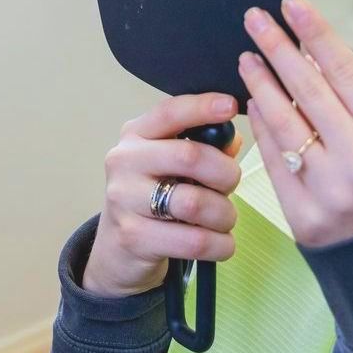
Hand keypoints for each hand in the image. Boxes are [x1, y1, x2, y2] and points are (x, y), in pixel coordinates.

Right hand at [82, 92, 244, 297]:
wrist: (119, 247)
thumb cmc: (156, 197)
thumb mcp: (174, 166)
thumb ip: (205, 148)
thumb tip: (233, 138)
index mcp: (136, 135)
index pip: (169, 112)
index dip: (202, 107)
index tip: (231, 105)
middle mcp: (124, 162)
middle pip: (190, 157)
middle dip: (225, 173)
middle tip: (232, 185)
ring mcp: (124, 200)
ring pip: (194, 203)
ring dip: (224, 214)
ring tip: (225, 220)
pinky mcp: (133, 237)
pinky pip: (193, 240)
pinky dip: (220, 244)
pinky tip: (221, 243)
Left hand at [240, 0, 352, 247]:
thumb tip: (311, 57)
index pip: (345, 71)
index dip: (315, 33)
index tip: (291, 4)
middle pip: (308, 90)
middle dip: (277, 48)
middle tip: (255, 19)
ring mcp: (329, 189)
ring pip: (284, 122)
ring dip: (260, 83)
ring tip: (247, 57)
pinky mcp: (302, 213)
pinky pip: (272, 158)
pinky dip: (260, 126)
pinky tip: (251, 102)